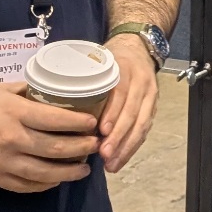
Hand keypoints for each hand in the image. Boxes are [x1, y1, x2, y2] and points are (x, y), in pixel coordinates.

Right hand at [0, 83, 98, 193]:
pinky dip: (44, 185)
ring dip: (68, 172)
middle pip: (55, 148)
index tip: (94, 124)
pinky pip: (25, 185)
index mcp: (14, 112)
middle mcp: (11, 139)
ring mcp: (2, 162)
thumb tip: (50, 91)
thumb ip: (25, 92)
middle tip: (95, 146)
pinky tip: (56, 180)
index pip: (56, 119)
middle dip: (81, 149)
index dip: (79, 124)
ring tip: (84, 169)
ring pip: (44, 172)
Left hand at [97, 32, 160, 173]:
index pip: (121, 92)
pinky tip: (121, 159)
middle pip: (133, 112)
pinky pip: (145, 129)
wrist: (137, 48)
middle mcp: (142, 82)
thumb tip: (59, 106)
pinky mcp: (153, 107)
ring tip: (113, 164)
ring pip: (142, 124)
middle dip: (120, 136)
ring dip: (127, 146)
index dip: (113, 112)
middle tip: (105, 155)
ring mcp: (151, 95)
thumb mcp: (99, 62)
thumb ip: (86, 80)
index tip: (101, 131)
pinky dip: (133, 146)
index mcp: (126, 69)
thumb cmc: (111, 58)